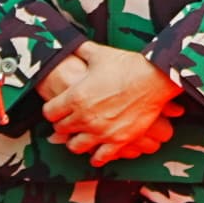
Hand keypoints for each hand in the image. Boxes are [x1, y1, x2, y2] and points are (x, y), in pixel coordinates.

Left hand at [38, 41, 182, 163]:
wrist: (154, 78)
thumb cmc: (127, 65)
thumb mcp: (100, 54)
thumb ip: (82, 51)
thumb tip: (73, 44)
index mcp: (75, 97)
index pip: (49, 113)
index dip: (52, 110)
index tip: (58, 109)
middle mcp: (84, 117)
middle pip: (60, 130)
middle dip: (63, 125)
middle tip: (70, 121)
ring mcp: (101, 131)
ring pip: (76, 146)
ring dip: (76, 142)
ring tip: (81, 137)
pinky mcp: (118, 140)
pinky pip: (100, 157)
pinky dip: (97, 156)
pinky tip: (97, 152)